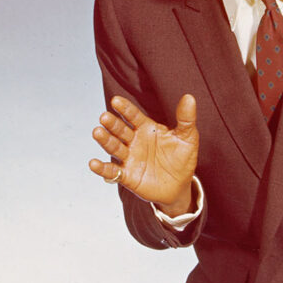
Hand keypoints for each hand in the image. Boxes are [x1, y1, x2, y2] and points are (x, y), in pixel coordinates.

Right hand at [89, 94, 198, 215]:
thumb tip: (189, 97)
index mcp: (147, 128)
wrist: (180, 185)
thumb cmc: (182, 158)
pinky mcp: (127, 176)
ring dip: (105, 140)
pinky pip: (112, 171)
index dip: (125, 109)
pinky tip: (94, 163)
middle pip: (120, 130)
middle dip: (112, 124)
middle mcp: (134, 141)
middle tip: (104, 117)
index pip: (134, 116)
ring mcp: (129, 158)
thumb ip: (186, 118)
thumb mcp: (188, 137)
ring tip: (97, 132)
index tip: (116, 101)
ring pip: (114, 147)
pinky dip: (102, 169)